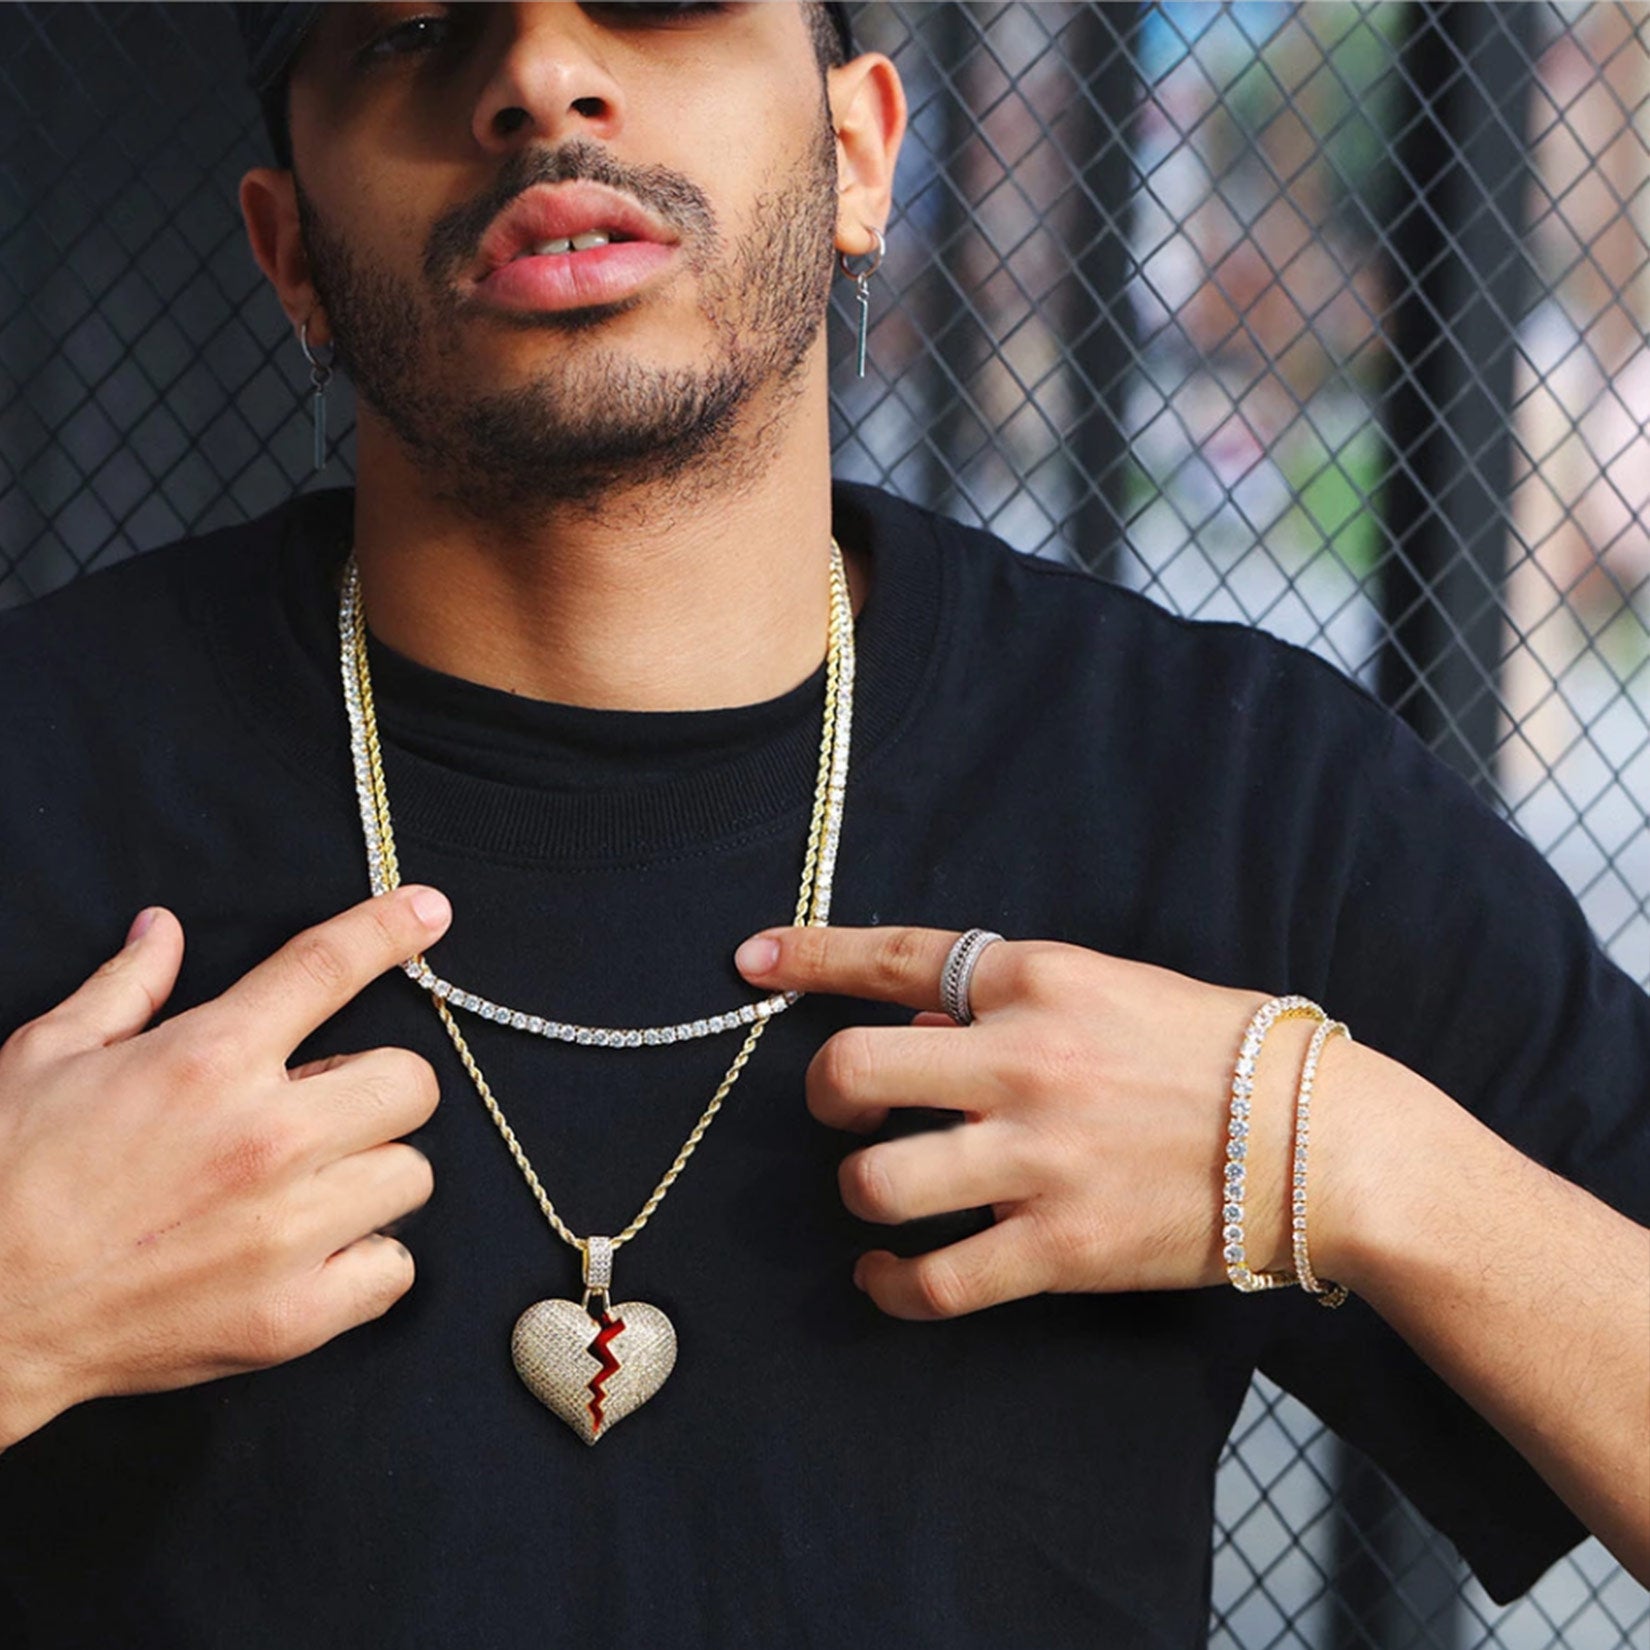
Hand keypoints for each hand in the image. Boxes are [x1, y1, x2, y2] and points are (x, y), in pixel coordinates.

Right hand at [0, 886, 451, 1447]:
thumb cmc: (6, 1178)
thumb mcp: (47, 1058)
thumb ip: (124, 987)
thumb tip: (162, 928)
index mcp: (208, 1060)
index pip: (326, 967)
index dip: (390, 928)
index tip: (430, 911)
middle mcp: (266, 1138)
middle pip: (412, 1081)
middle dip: (377, 1088)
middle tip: (324, 1111)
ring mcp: (287, 1232)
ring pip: (413, 1174)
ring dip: (372, 1174)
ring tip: (309, 1187)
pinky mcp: (294, 1316)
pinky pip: (394, 1268)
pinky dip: (364, 1261)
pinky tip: (310, 1255)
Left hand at [735, 926, 1360, 1319]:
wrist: (1325, 1140)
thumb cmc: (1220, 1050)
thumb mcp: (1112, 986)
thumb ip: (1010, 1001)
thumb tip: (920, 1027)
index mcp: (1035, 980)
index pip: (894, 956)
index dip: (808, 956)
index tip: (752, 961)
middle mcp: (1021, 1062)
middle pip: (850, 1072)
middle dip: (824, 1093)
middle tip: (844, 1111)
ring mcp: (1036, 1160)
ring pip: (875, 1183)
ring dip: (860, 1192)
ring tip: (880, 1197)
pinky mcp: (1059, 1249)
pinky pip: (934, 1281)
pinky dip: (890, 1286)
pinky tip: (886, 1276)